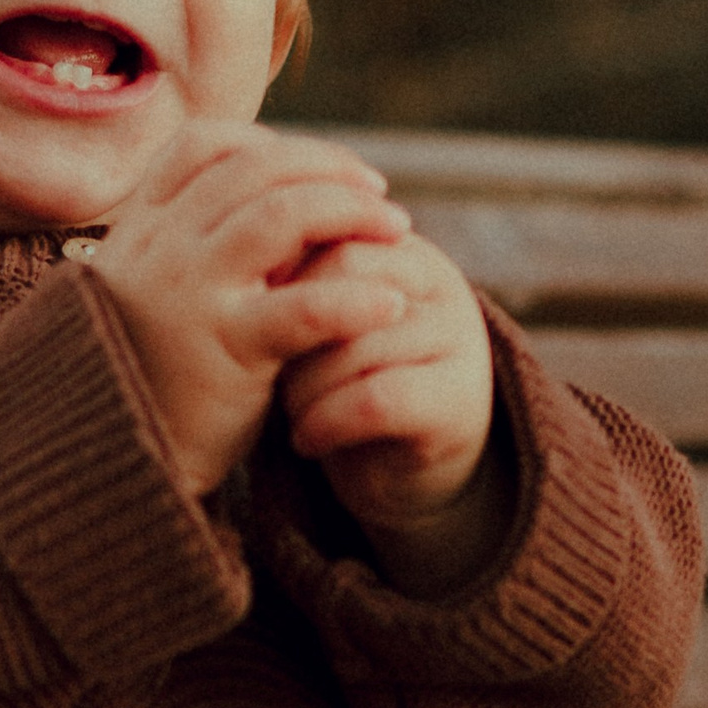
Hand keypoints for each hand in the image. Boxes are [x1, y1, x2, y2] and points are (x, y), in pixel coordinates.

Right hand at [89, 127, 412, 494]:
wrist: (111, 459)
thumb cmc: (149, 375)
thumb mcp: (155, 293)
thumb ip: (201, 246)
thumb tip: (282, 205)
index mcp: (142, 228)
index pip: (205, 146)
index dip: (272, 146)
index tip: (324, 168)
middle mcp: (162, 248)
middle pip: (255, 168)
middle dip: (331, 169)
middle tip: (381, 194)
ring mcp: (191, 294)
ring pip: (282, 215)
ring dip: (351, 212)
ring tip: (396, 230)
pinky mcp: (226, 350)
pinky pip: (304, 309)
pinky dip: (355, 299)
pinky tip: (390, 304)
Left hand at [277, 228, 506, 595]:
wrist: (406, 467)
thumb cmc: (351, 383)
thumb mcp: (331, 326)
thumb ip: (307, 285)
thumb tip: (250, 263)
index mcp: (410, 255)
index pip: (338, 240)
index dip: (286, 278)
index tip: (253, 315)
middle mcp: (442, 288)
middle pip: (346, 281)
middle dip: (292, 326)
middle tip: (266, 363)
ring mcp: (456, 343)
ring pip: (354, 344)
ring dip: (302, 384)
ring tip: (287, 408)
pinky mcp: (454, 403)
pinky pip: (372, 401)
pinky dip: (325, 423)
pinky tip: (306, 440)